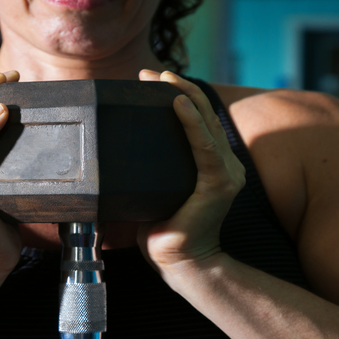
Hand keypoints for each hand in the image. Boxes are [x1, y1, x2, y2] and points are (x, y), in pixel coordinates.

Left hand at [136, 70, 245, 275]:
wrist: (180, 264)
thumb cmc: (163, 231)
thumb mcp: (156, 192)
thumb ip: (150, 172)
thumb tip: (112, 154)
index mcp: (214, 165)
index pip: (198, 121)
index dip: (178, 95)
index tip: (151, 80)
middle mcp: (226, 164)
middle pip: (203, 115)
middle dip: (177, 88)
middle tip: (150, 73)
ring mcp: (226, 173)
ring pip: (205, 122)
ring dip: (183, 95)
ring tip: (161, 79)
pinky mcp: (218, 183)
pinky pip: (205, 146)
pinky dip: (192, 122)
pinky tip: (177, 103)